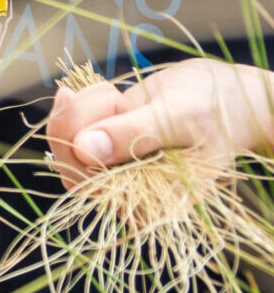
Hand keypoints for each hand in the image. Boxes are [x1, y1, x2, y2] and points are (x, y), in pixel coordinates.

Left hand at [47, 57, 273, 182]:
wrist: (224, 95)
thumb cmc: (214, 109)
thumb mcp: (178, 118)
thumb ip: (134, 134)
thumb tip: (84, 150)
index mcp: (151, 202)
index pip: (87, 186)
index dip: (69, 146)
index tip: (71, 98)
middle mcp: (128, 191)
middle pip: (70, 162)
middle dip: (76, 117)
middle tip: (104, 90)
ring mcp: (116, 168)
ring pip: (68, 140)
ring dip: (84, 107)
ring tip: (119, 94)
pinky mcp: (108, 146)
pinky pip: (75, 126)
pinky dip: (86, 103)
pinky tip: (113, 94)